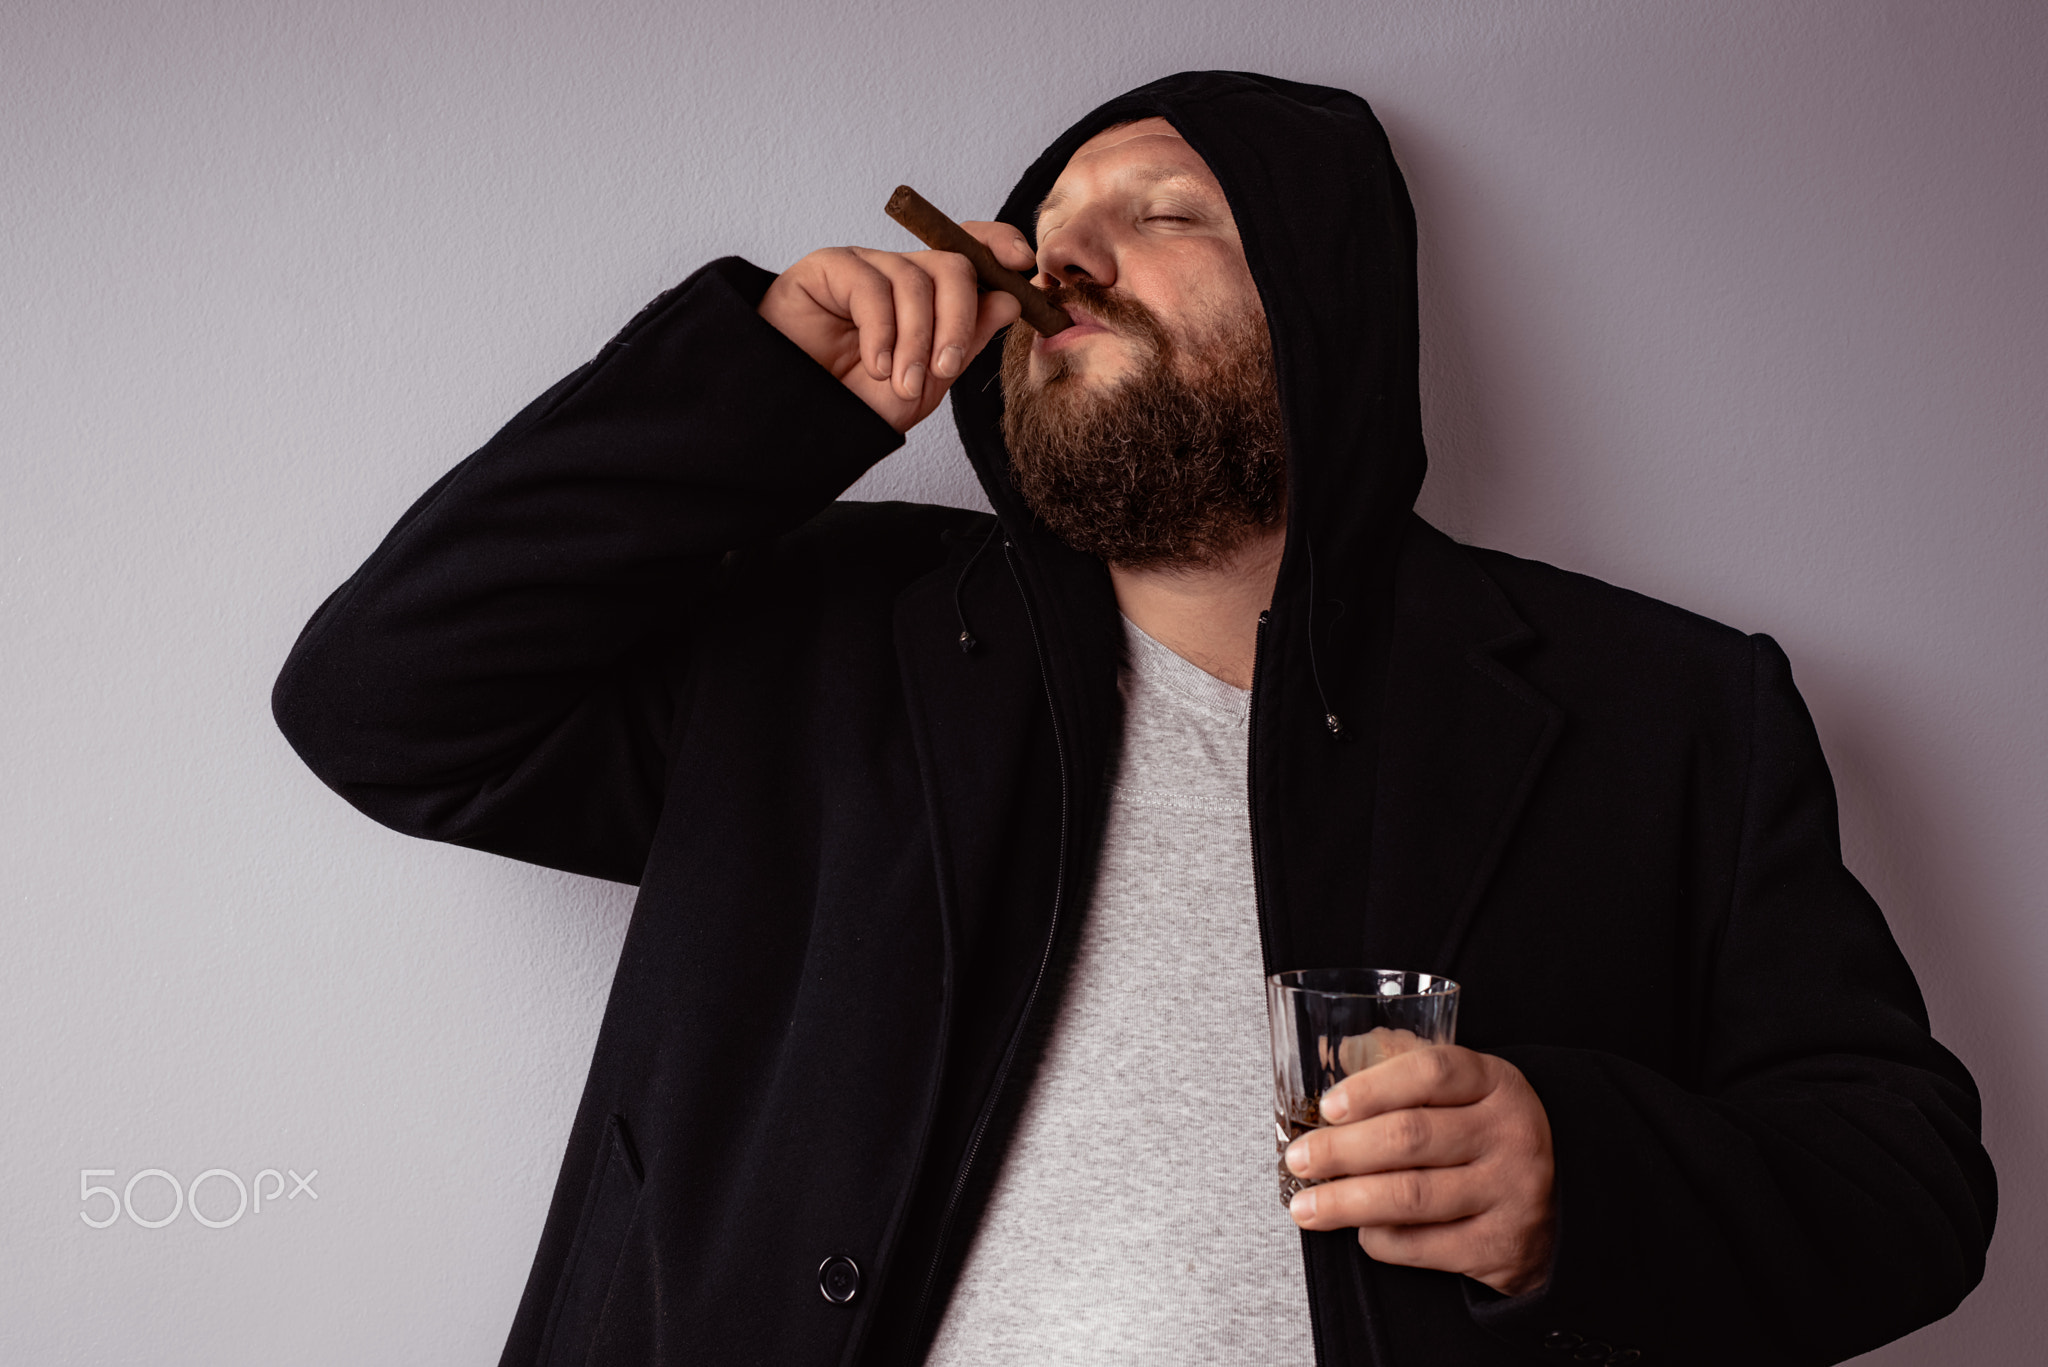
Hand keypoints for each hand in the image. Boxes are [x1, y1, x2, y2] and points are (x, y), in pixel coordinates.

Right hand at [757, 223, 1033, 432]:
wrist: (802, 422)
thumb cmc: (856, 405)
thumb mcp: (928, 383)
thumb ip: (966, 341)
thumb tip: (1008, 298)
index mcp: (930, 296)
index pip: (970, 250)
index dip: (997, 245)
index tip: (1022, 264)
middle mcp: (900, 274)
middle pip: (953, 264)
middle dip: (958, 319)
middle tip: (943, 369)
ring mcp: (865, 268)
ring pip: (915, 279)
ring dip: (915, 340)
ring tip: (899, 382)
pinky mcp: (828, 268)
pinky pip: (871, 285)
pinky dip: (881, 331)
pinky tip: (873, 364)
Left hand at [1283, 1044, 1557, 1296]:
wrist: (1565, 1210)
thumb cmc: (1489, 1139)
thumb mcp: (1469, 1093)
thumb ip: (1407, 1070)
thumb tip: (1330, 1053)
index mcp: (1497, 1083)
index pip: (1431, 1073)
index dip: (1372, 1088)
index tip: (1328, 1107)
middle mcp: (1510, 1134)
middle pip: (1410, 1137)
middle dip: (1341, 1150)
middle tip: (1298, 1160)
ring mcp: (1510, 1192)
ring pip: (1409, 1196)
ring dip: (1345, 1202)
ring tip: (1305, 1206)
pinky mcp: (1499, 1246)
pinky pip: (1421, 1244)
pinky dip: (1378, 1238)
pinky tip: (1359, 1229)